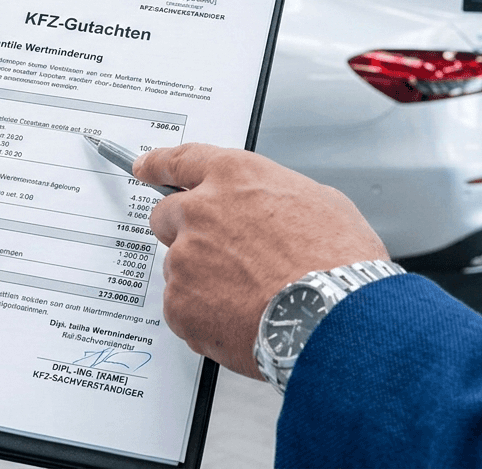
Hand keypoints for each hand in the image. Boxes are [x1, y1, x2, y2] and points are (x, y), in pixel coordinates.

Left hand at [134, 143, 386, 378]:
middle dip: (185, 233)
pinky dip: (204, 317)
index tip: (144, 167)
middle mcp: (200, 211)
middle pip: (166, 216)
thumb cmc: (338, 263)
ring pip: (179, 268)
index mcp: (234, 177)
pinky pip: (182, 308)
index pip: (180, 161)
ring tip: (250, 298)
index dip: (158, 165)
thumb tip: (270, 208)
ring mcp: (185, 258)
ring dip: (202, 281)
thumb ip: (275, 196)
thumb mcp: (320, 202)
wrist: (334, 317)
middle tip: (221, 258)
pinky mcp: (180, 302)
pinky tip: (241, 319)